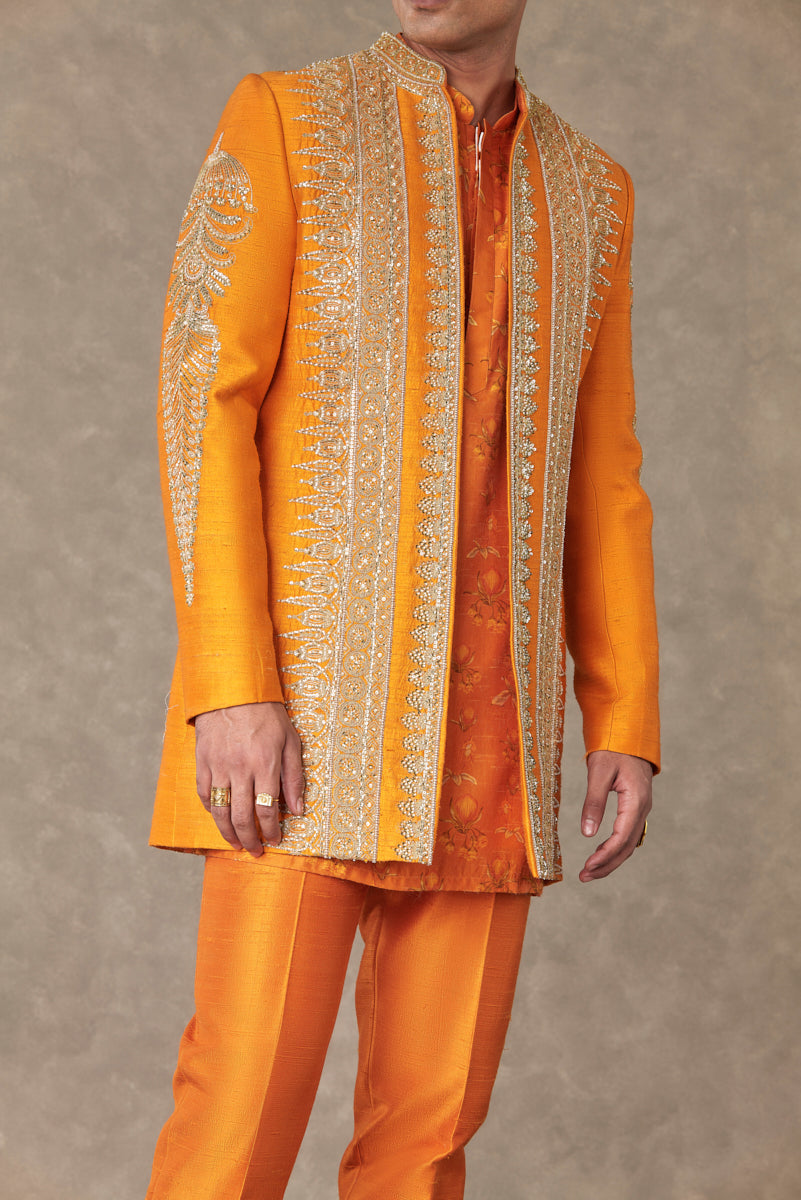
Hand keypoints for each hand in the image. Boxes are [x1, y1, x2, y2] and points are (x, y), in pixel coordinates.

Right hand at [194, 701, 304, 857]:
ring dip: (229, 833)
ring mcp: (218, 767)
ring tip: (236, 844)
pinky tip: (220, 819)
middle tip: (256, 851)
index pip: (267, 809)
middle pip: (243, 816)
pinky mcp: (202, 762)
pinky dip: (211, 811)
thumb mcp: (291, 740)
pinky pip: (204, 794)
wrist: (232, 690)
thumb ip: (294, 776)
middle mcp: (240, 769)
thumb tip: (298, 809)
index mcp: (265, 764)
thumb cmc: (266, 714)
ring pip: (220, 811)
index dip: (271, 830)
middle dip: (250, 839)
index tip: (275, 840)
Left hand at [578, 750, 651, 881]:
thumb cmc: (612, 748)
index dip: (604, 856)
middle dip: (606, 865)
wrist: (628, 733)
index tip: (586, 868)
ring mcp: (641, 809)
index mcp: (636, 800)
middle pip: (627, 846)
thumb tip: (588, 834)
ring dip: (611, 859)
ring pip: (629, 843)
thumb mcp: (599, 772)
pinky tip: (601, 854)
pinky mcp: (636, 807)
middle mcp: (643, 808)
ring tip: (590, 872)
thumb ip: (594, 802)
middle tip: (584, 877)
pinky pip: (628, 834)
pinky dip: (615, 848)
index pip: (621, 837)